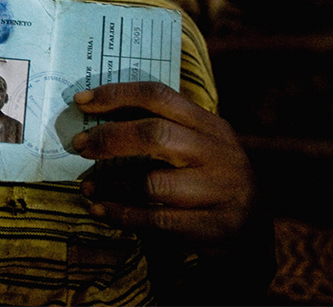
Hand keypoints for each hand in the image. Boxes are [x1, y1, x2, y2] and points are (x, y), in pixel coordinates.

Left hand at [71, 81, 253, 244]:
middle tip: (79, 146)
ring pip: (153, 182)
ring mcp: (220, 191)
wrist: (253, 237)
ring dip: (111, 184)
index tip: (81, 100)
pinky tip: (101, 211)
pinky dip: (123, 215)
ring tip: (86, 187)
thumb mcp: (198, 148)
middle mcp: (218, 153)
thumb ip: (162, 130)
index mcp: (210, 125)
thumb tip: (95, 119)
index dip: (117, 95)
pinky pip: (157, 220)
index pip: (160, 96)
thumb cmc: (209, 184)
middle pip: (155, 134)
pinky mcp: (214, 227)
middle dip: (110, 138)